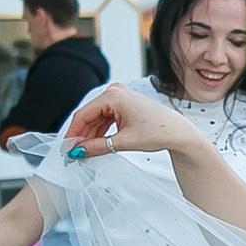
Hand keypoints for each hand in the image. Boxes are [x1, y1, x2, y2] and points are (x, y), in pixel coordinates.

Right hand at [61, 85, 200, 160]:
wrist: (179, 133)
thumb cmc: (159, 131)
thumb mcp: (124, 142)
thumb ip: (98, 146)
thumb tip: (79, 151)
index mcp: (114, 96)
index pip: (83, 114)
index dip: (73, 133)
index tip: (66, 148)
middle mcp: (115, 92)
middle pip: (89, 116)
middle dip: (81, 135)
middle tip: (74, 153)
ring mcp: (120, 97)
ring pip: (96, 118)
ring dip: (90, 135)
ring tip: (85, 152)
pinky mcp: (124, 105)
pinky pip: (105, 118)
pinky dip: (100, 132)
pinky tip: (96, 144)